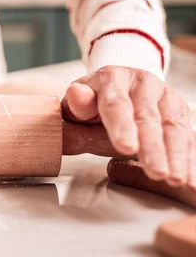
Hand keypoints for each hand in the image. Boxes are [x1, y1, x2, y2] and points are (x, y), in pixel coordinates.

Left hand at [61, 65, 194, 189]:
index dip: (122, 126)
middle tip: (156, 172)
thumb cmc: (92, 103)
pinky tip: (190, 181)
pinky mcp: (180, 113)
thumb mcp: (76, 104)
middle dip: (154, 147)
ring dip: (176, 156)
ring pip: (173, 127)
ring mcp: (165, 96)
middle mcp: (143, 83)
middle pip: (148, 117)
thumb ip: (76, 105)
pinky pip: (189, 137)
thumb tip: (76, 96)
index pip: (117, 103)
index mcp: (112, 78)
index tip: (125, 148)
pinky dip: (191, 160)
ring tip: (174, 179)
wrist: (116, 88)